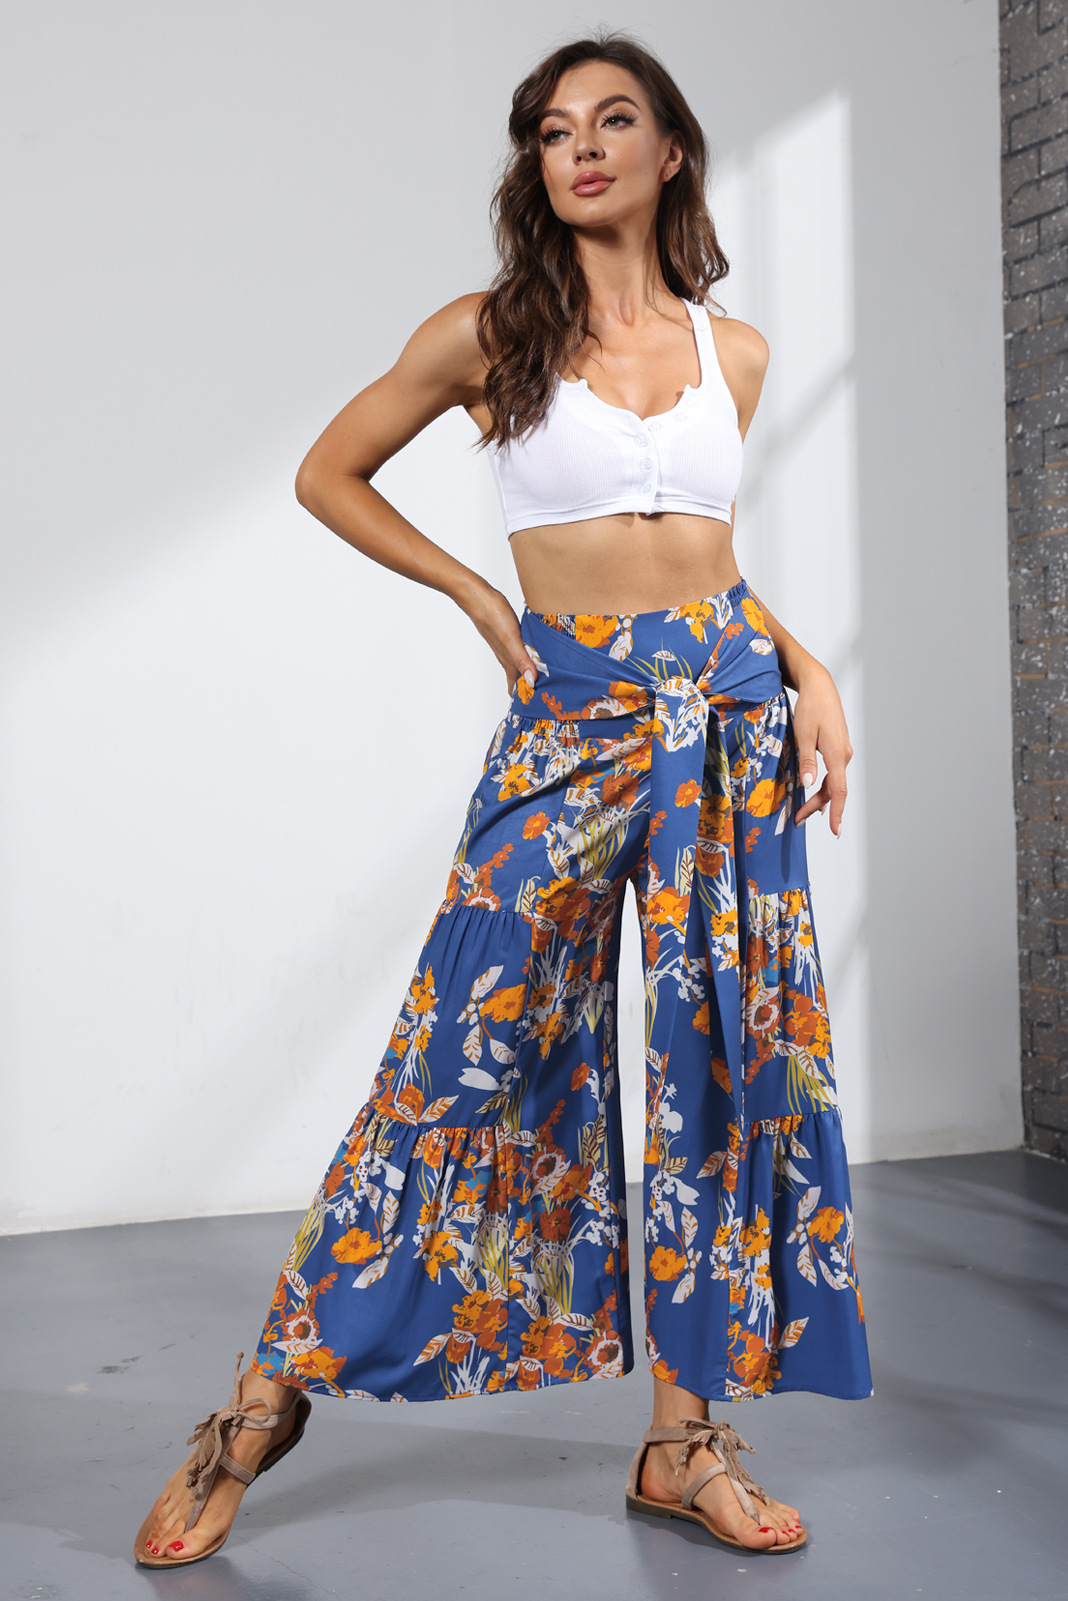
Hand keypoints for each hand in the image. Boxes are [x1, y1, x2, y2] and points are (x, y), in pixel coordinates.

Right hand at [461, 582, 537, 695]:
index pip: (516, 686)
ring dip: (528, 673)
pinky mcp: (506, 634)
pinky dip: (526, 658)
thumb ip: (522, 660)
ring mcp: (506, 645)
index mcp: (508, 660)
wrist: (477, 596)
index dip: (524, 698)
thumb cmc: (493, 616)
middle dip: (528, 688)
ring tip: (541, 679)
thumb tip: (532, 682)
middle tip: (543, 697)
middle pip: (518, 678)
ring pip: (518, 665)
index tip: (535, 709)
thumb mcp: (511, 639)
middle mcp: (507, 655)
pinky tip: (532, 653)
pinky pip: (519, 651)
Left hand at [792, 664, 851, 837]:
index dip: (837, 812)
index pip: (839, 791)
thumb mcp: (803, 734)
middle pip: (833, 790)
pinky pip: (833, 773)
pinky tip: (813, 792)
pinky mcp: (838, 747)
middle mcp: (844, 755)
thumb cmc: (810, 707)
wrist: (820, 686)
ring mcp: (843, 751)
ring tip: (801, 811)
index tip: (836, 831)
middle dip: (816, 807)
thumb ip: (806, 761)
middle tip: (797, 819)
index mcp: (837, 754)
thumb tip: (809, 784)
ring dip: (819, 798)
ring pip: (833, 782)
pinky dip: (823, 785)